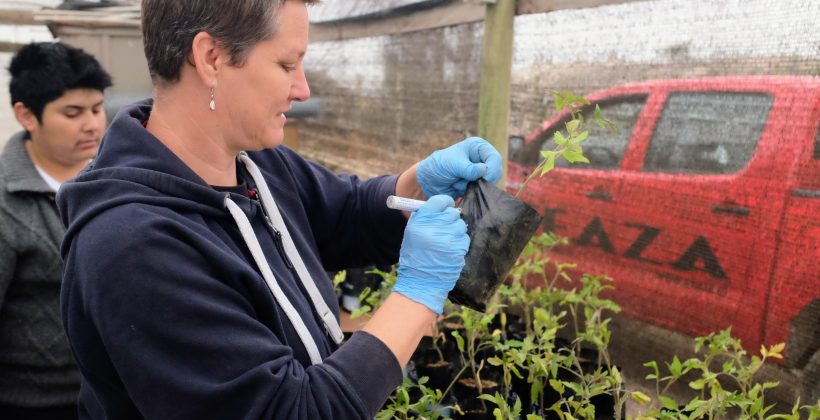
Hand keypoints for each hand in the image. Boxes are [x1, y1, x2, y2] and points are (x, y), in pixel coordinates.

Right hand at [393, 195, 468, 313]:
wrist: (421, 281)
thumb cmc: (415, 256)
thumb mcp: (412, 233)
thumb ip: (424, 216)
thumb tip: (440, 204)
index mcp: (421, 221)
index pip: (439, 201)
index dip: (445, 203)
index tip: (446, 206)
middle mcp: (434, 227)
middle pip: (452, 212)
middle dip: (450, 219)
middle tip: (445, 227)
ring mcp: (447, 238)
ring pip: (460, 225)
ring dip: (456, 231)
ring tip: (446, 242)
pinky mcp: (458, 249)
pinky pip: (465, 238)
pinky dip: (460, 243)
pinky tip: (450, 250)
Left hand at [416, 137, 502, 198]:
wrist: (428, 180)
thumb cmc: (439, 165)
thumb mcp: (453, 164)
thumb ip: (468, 169)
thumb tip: (484, 171)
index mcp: (478, 147)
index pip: (495, 158)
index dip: (492, 170)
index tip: (483, 179)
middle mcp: (482, 159)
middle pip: (496, 172)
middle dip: (482, 180)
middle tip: (467, 183)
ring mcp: (480, 173)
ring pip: (489, 184)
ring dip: (474, 187)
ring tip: (457, 182)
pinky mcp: (476, 184)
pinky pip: (481, 192)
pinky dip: (471, 192)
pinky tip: (458, 188)